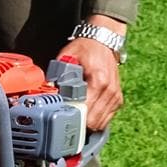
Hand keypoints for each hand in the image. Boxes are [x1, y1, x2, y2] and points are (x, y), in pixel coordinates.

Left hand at [59, 15, 126, 129]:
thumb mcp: (68, 57)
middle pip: (93, 122)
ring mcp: (115, 97)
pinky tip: (86, 112)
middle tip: (67, 117)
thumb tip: (48, 92)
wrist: (103, 41)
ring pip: (100, 124)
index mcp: (99, 81)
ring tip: (76, 115)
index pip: (86, 111)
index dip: (73, 117)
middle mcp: (110, 91)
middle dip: (78, 123)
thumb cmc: (86, 48)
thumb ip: (58, 74)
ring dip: (87, 123)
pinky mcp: (118, 100)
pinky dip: (95, 120)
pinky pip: (106, 120)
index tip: (62, 116)